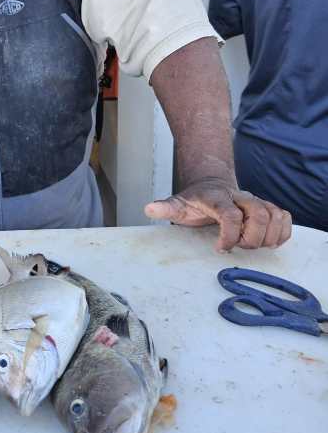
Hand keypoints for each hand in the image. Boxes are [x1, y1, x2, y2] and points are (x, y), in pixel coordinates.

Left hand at [144, 178, 291, 251]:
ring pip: (275, 214)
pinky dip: (282, 232)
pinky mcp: (267, 208)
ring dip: (269, 236)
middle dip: (252, 237)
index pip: (231, 214)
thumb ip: (165, 208)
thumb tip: (148, 209)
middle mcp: (240, 197)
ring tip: (253, 246)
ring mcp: (256, 202)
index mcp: (218, 198)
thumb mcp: (178, 204)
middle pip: (259, 213)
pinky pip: (284, 217)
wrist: (211, 185)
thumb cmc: (195, 200)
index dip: (229, 235)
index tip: (220, 248)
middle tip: (239, 247)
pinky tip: (269, 242)